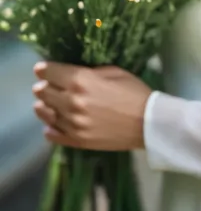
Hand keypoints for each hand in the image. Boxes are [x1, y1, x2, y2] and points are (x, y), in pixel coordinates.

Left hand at [32, 62, 152, 149]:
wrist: (148, 123)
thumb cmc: (134, 92)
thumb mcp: (113, 71)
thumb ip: (89, 71)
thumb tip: (71, 73)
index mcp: (81, 81)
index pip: (49, 72)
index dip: (44, 69)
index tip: (42, 69)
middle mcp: (72, 102)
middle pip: (42, 92)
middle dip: (43, 86)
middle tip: (48, 85)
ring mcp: (72, 124)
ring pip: (43, 113)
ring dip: (43, 105)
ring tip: (48, 103)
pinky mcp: (77, 141)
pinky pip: (52, 134)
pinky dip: (50, 127)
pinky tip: (54, 123)